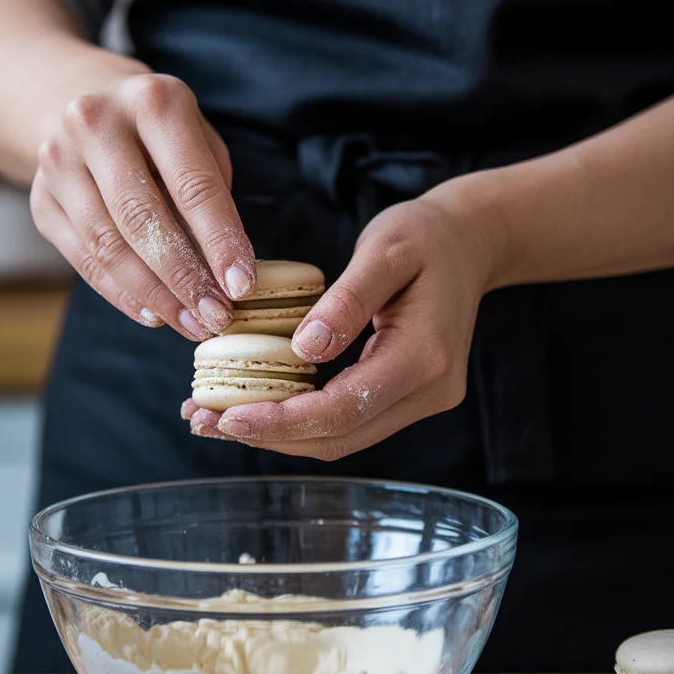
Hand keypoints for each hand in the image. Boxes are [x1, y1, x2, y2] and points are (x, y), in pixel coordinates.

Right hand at [29, 65, 256, 338]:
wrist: (79, 100)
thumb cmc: (159, 131)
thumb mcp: (197, 141)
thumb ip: (211, 196)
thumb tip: (224, 275)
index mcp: (153, 101)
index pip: (192, 186)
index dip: (220, 242)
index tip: (242, 287)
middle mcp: (96, 123)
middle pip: (143, 219)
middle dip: (184, 278)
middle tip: (216, 317)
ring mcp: (58, 161)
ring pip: (108, 246)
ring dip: (155, 295)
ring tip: (190, 323)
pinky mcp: (40, 199)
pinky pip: (83, 259)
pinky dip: (121, 293)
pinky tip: (154, 313)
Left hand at [183, 188, 505, 457]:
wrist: (470, 244)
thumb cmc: (425, 237)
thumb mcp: (385, 250)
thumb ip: (348, 301)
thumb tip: (303, 349)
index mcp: (425, 356)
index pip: (344, 409)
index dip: (282, 421)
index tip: (227, 416)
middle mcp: (429, 390)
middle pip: (338, 436)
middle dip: (268, 435)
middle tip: (203, 421)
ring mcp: (421, 400)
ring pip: (340, 437)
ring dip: (278, 433)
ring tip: (216, 418)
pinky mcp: (406, 397)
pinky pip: (347, 420)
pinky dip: (299, 418)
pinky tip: (258, 405)